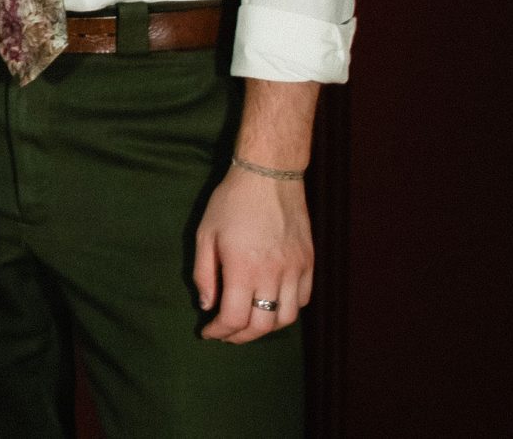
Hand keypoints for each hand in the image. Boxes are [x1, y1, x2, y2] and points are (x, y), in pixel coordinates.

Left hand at [194, 165, 312, 341]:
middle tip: (226, 334)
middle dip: (240, 336)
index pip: (233, 317)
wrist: (269, 177)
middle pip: (262, 326)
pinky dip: (287, 309)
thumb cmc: (231, 203)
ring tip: (249, 323)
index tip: (208, 333)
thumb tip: (207, 305)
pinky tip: (272, 304)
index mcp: (242, 268)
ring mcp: (295, 270)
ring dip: (266, 328)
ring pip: (286, 318)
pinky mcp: (309, 263)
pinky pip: (304, 299)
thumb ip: (203, 273)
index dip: (219, 332)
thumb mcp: (205, 234)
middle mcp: (272, 274)